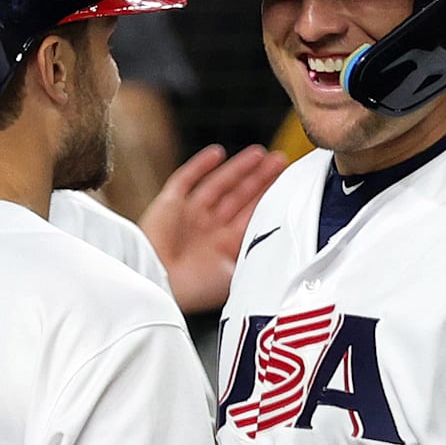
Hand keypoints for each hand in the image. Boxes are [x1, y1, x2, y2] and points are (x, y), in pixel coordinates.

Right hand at [138, 144, 286, 313]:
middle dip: (260, 178)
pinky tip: (218, 153)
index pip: (253, 214)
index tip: (289, 182)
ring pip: (219, 184)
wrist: (156, 287)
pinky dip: (201, 165)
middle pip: (240, 196)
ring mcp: (190, 214)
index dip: (270, 196)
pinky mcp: (169, 204)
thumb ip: (254, 258)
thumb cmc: (191, 290)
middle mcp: (209, 227)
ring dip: (239, 168)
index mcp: (225, 245)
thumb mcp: (234, 276)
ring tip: (260, 153)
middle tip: (281, 160)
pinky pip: (187, 179)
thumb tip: (284, 248)